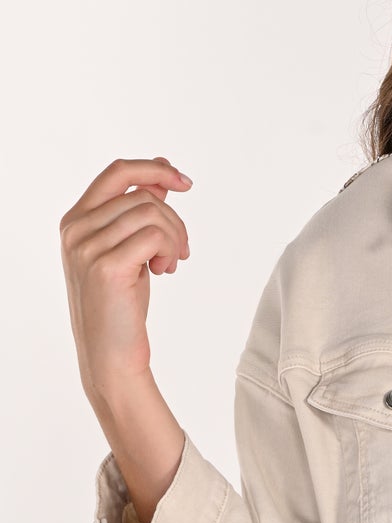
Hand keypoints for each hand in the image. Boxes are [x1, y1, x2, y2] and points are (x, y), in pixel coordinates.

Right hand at [59, 157, 192, 404]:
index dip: (154, 169)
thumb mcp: (130, 249)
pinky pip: (156, 236)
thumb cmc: (121, 303)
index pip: (117, 172)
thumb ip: (138, 213)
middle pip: (142, 195)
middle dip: (174, 219)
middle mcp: (76, 229)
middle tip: (182, 251)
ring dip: (175, 237)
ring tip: (171, 263)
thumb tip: (162, 176)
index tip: (184, 182)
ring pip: (151, 213)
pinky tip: (165, 270)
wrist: (112, 352)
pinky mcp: (107, 266)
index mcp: (76, 220)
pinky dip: (171, 250)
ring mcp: (87, 246)